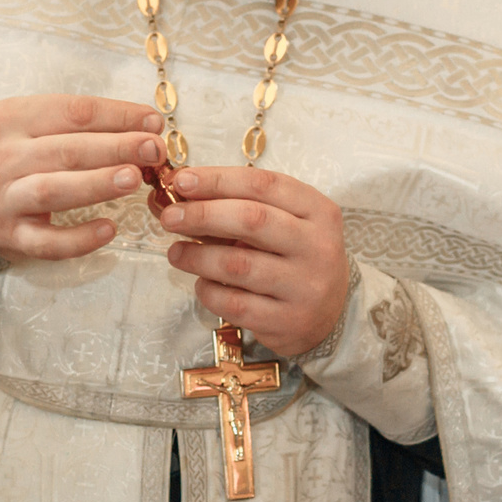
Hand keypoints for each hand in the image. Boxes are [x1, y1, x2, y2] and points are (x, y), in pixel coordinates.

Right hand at [0, 95, 164, 261]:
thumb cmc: (13, 155)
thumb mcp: (32, 126)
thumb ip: (81, 125)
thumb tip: (146, 127)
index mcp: (10, 117)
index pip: (72, 111)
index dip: (117, 115)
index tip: (154, 122)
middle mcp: (2, 156)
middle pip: (65, 150)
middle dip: (116, 148)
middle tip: (153, 150)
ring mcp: (3, 199)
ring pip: (52, 190)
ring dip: (96, 184)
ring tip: (134, 179)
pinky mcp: (9, 236)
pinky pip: (46, 241)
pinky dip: (78, 239)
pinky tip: (109, 230)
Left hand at [156, 166, 349, 358]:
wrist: (331, 313)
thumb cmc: (295, 256)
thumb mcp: (283, 222)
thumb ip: (238, 205)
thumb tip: (177, 194)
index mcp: (318, 211)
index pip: (263, 185)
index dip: (217, 180)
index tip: (181, 182)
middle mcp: (317, 246)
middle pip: (252, 220)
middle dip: (203, 215)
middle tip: (170, 217)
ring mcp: (305, 287)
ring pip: (238, 265)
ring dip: (197, 256)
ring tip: (176, 253)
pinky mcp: (288, 322)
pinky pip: (235, 304)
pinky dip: (208, 291)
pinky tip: (201, 283)